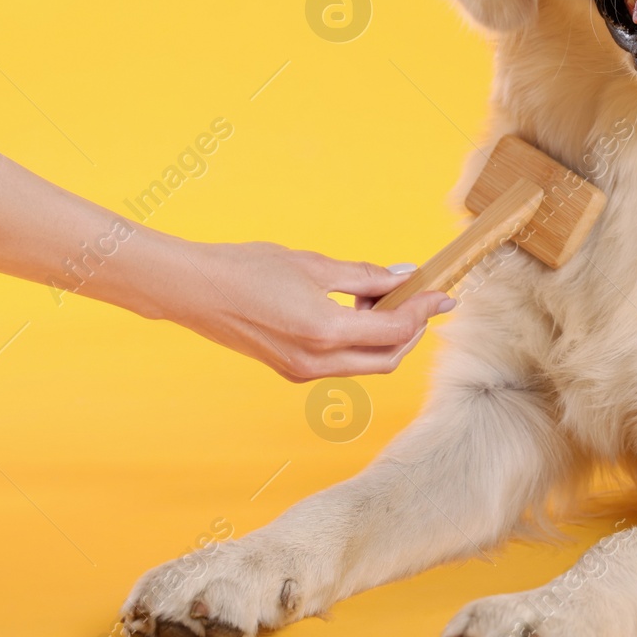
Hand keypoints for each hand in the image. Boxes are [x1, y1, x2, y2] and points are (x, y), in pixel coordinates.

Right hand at [154, 240, 452, 381]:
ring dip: (386, 338)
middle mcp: (318, 362)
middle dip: (411, 331)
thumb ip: (364, 276)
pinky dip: (360, 342)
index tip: (443, 294)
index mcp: (326, 332)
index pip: (395, 330)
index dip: (425, 311)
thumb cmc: (246, 269)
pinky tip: (355, 312)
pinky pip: (342, 364)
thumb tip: (403, 276)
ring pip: (367, 365)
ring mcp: (303, 372)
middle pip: (388, 358)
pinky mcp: (291, 370)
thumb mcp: (313, 265)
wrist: (192, 290)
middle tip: (419, 299)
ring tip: (381, 299)